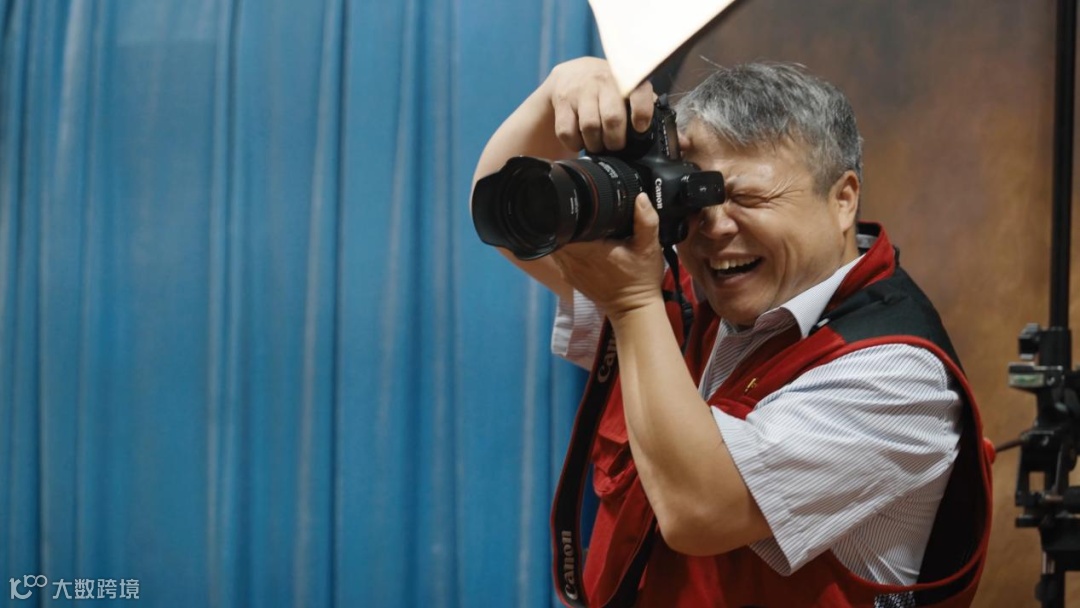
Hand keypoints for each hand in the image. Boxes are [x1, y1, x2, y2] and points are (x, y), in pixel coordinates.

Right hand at [543, 57, 655, 153]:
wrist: (571, 74)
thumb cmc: (609, 89)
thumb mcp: (630, 93)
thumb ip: (654, 114)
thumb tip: (684, 142)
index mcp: (627, 79)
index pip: (639, 92)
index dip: (642, 112)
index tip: (640, 128)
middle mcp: (604, 80)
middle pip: (613, 118)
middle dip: (616, 141)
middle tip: (615, 145)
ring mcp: (581, 90)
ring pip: (590, 127)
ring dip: (595, 144)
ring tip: (598, 144)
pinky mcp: (562, 100)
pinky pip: (567, 131)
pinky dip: (574, 143)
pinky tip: (580, 139)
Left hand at [551, 194, 664, 318]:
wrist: (633, 310)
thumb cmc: (641, 280)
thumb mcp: (649, 249)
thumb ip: (646, 222)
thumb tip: (641, 198)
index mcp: (590, 249)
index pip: (565, 224)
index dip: (569, 210)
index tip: (580, 202)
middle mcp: (574, 260)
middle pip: (556, 231)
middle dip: (566, 219)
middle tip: (581, 210)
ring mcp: (568, 270)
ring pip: (555, 243)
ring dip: (563, 232)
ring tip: (578, 223)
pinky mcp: (569, 276)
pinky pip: (559, 255)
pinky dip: (565, 245)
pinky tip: (579, 241)